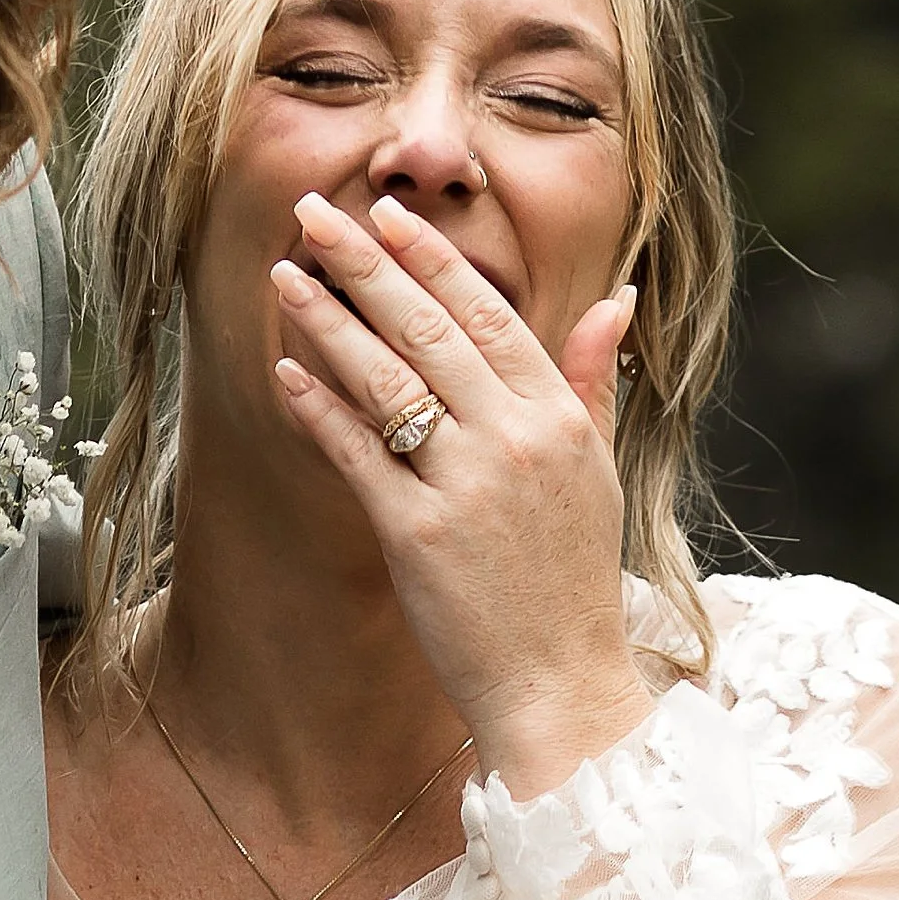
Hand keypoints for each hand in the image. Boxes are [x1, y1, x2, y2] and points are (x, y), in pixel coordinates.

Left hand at [271, 191, 647, 795]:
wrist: (559, 687)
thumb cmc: (570, 581)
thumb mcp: (596, 472)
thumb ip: (592, 382)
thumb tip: (614, 302)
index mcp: (558, 420)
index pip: (488, 315)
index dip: (433, 259)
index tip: (388, 213)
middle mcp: (515, 442)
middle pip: (429, 331)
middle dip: (366, 264)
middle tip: (314, 212)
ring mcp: (465, 487)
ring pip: (387, 381)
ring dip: (328, 320)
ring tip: (283, 275)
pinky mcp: (416, 535)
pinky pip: (358, 454)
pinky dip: (319, 408)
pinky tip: (285, 370)